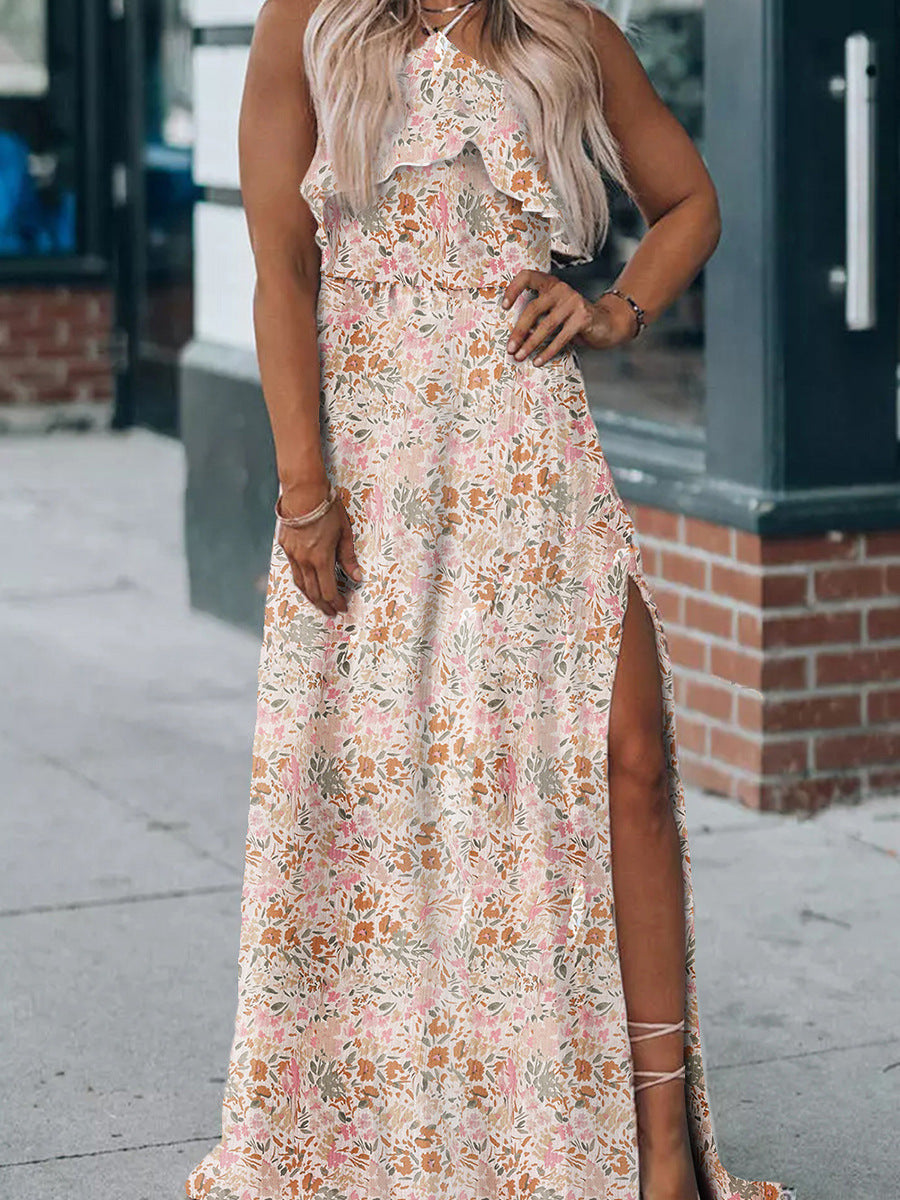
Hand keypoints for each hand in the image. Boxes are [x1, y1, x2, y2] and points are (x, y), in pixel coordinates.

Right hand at [277, 482, 362, 616]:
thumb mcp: (344, 533)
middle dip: (323, 605)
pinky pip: (293, 569)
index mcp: (321, 559)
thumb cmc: (327, 510)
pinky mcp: (285, 546)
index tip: (342, 607)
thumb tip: (357, 577)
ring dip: (310, 596)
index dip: (336, 602)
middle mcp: (304, 560)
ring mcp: (292, 554)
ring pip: (300, 584)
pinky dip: (301, 580)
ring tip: (319, 603)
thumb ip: (348, 558)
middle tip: (331, 612)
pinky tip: (307, 582)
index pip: (328, 591)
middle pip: (313, 592)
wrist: (303, 493)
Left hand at [503, 269, 638, 364]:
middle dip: (519, 331)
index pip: (527, 276)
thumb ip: (538, 316)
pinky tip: (539, 360)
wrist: (606, 323)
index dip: (513, 289)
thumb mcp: (555, 312)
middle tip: (510, 347)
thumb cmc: (574, 319)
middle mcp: (561, 289)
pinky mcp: (582, 317)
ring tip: (520, 356)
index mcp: (551, 284)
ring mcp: (573, 301)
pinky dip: (548, 351)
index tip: (503, 306)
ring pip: (546, 325)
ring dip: (531, 344)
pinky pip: (561, 337)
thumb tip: (514, 337)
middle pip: (533, 309)